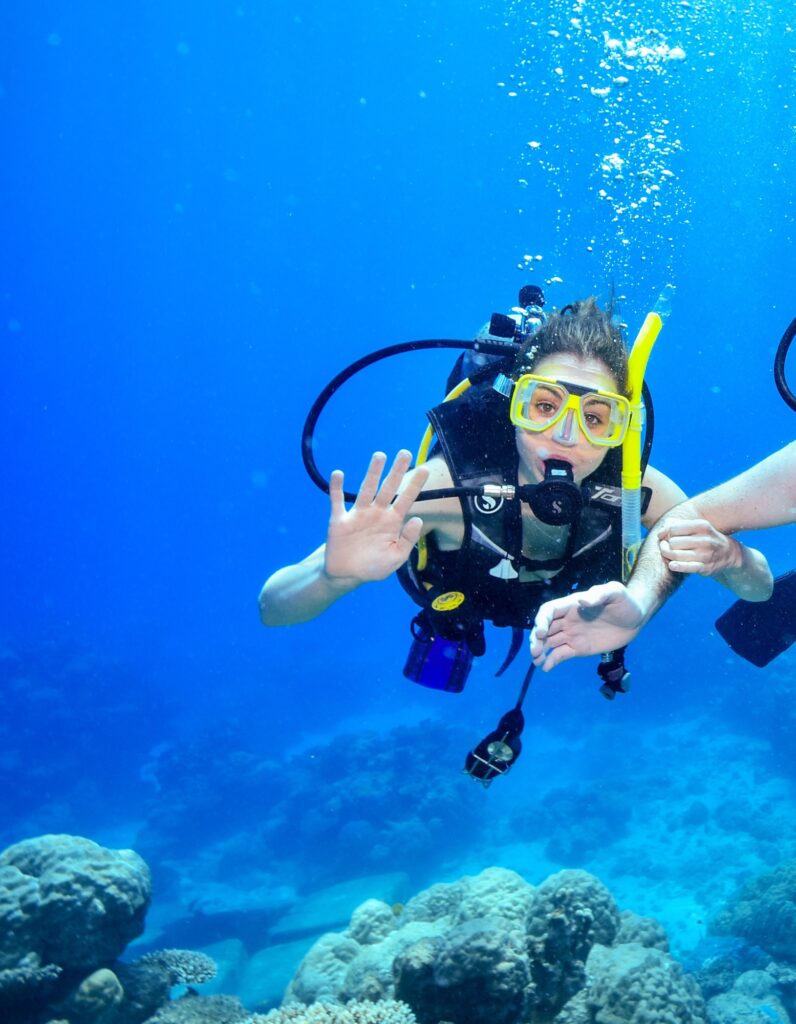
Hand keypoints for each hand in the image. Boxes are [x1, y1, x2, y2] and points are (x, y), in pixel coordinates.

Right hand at [324, 450, 429, 583]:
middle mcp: (377, 513)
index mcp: (392, 522)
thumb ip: (408, 540)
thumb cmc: (374, 566)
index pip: (406, 500)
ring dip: (373, 472)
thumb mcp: (396, 558)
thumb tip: (417, 519)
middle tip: (405, 453)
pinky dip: (336, 488)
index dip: (415, 485)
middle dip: (397, 471)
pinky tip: (338, 474)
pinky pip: (337, 501)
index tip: (425, 470)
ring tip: (380, 455)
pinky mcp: (339, 519)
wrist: (346, 575)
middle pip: (388, 488)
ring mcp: (358, 514)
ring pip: (366, 489)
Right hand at [529, 581, 646, 670]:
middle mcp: (567, 620)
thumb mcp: (615, 592)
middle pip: (545, 628)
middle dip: (536, 639)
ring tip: (537, 661)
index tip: (542, 633)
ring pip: (549, 643)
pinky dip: (551, 661)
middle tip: (535, 652)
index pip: (549, 611)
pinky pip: (561, 655)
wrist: (636, 619)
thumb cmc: (625, 602)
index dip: (542, 621)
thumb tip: (581, 600)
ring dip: (540, 651)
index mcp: (571, 605)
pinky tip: (545, 668)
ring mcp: (572, 635)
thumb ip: (599, 594)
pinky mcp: (578, 648)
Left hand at [658, 519, 740, 576]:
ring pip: (676, 555)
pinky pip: (688, 567)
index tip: (662, 537)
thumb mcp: (696, 527)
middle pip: (673, 542)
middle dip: (665, 545)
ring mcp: (706, 554)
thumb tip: (661, 532)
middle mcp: (705, 539)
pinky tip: (672, 565)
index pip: (673, 529)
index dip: (664, 533)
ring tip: (667, 554)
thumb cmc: (705, 538)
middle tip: (665, 547)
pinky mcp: (706, 567)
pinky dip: (678, 566)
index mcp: (702, 526)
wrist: (729, 553)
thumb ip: (677, 525)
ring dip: (667, 555)